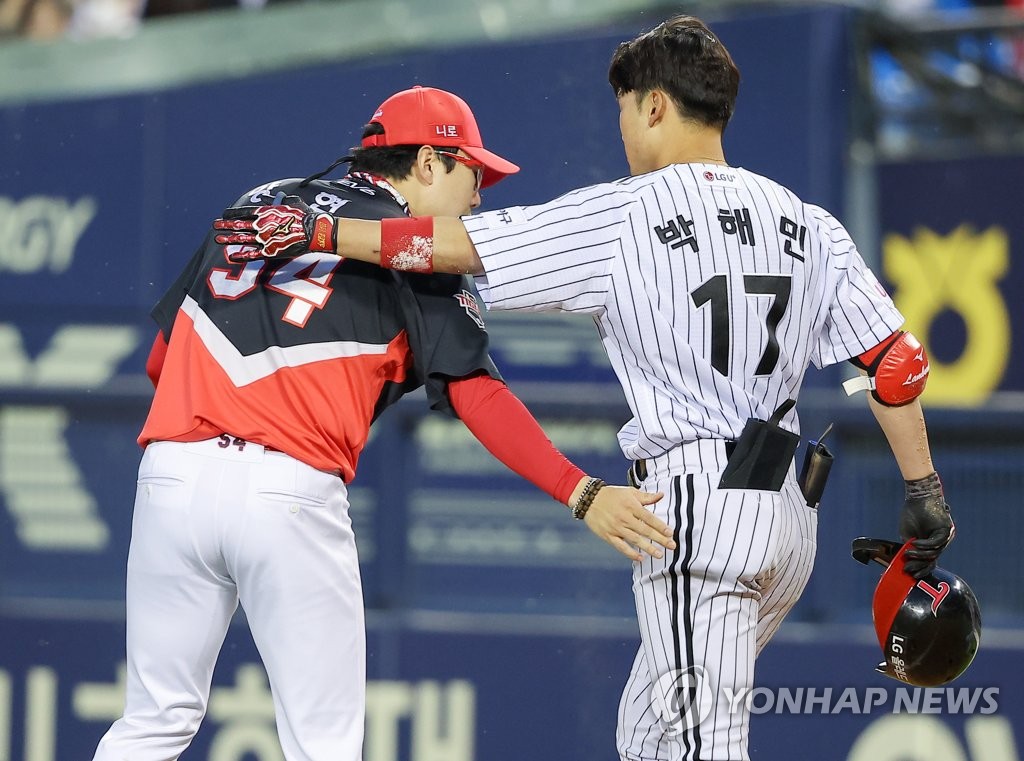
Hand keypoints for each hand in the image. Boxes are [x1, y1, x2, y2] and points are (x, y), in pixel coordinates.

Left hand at [213, 196, 335, 260]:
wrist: (315, 231)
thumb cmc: (307, 216)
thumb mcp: (294, 203)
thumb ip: (285, 201)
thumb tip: (284, 197)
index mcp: (266, 212)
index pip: (244, 211)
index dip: (233, 213)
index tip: (224, 214)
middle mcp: (262, 225)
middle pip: (239, 224)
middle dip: (226, 225)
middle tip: (216, 225)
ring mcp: (265, 239)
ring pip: (242, 239)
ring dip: (229, 239)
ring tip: (218, 239)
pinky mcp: (271, 252)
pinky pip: (253, 255)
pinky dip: (242, 256)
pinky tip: (233, 256)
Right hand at [583, 486, 673, 561]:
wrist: (589, 499)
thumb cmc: (611, 494)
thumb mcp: (629, 492)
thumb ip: (646, 496)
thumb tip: (661, 495)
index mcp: (631, 506)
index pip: (649, 518)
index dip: (660, 526)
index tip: (670, 533)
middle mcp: (624, 517)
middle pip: (645, 530)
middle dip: (660, 539)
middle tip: (672, 546)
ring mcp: (616, 527)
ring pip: (635, 540)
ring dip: (648, 548)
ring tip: (659, 555)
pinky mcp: (608, 535)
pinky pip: (621, 546)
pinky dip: (630, 553)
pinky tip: (640, 558)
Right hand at [899, 471, 954, 578]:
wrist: (918, 497)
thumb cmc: (912, 514)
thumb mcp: (907, 534)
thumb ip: (910, 547)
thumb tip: (907, 561)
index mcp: (932, 543)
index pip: (930, 560)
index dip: (921, 569)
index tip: (911, 575)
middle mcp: (941, 542)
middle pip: (933, 559)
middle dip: (920, 566)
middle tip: (908, 570)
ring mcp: (946, 536)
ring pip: (935, 552)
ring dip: (920, 555)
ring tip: (908, 554)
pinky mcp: (947, 530)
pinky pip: (937, 542)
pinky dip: (925, 545)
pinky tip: (915, 543)